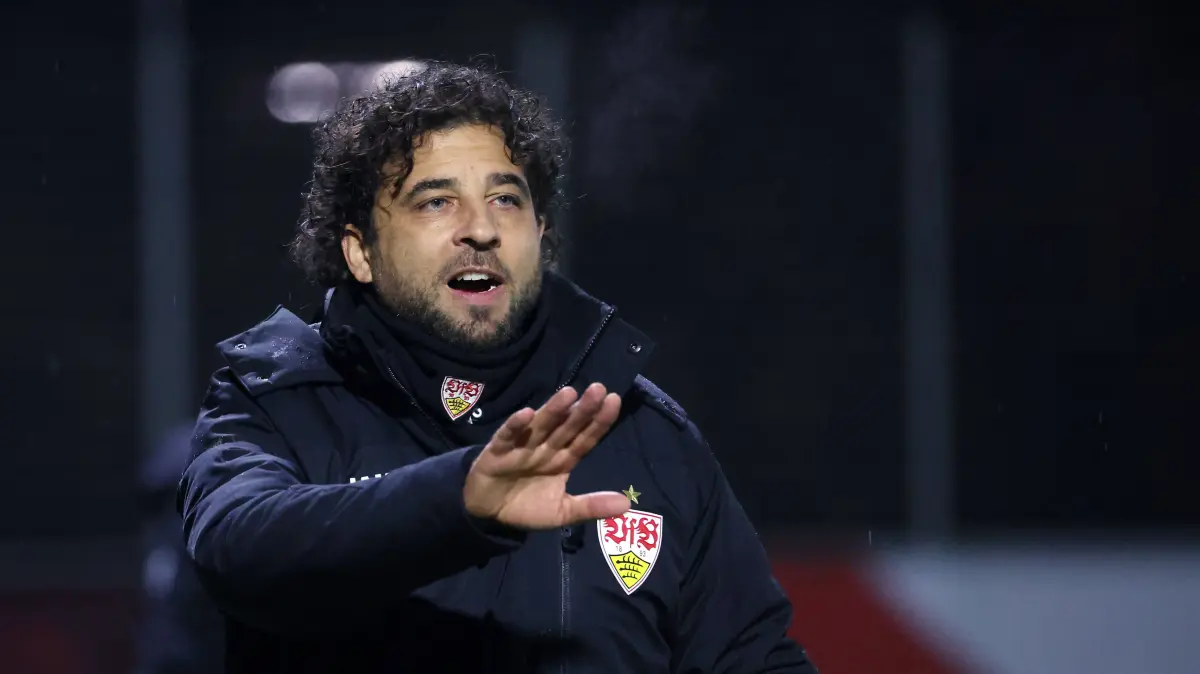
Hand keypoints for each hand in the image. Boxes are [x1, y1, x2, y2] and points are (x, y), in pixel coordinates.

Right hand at [463, 383, 629, 529]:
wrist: (487, 514)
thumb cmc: (526, 507)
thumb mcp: (562, 512)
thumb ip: (591, 506)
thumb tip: (627, 504)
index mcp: (563, 460)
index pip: (585, 439)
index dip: (599, 422)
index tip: (614, 400)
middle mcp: (545, 448)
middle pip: (567, 427)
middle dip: (582, 410)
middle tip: (599, 389)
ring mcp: (522, 447)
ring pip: (540, 426)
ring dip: (553, 410)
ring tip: (569, 393)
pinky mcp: (497, 452)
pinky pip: (507, 437)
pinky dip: (515, 426)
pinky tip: (525, 414)